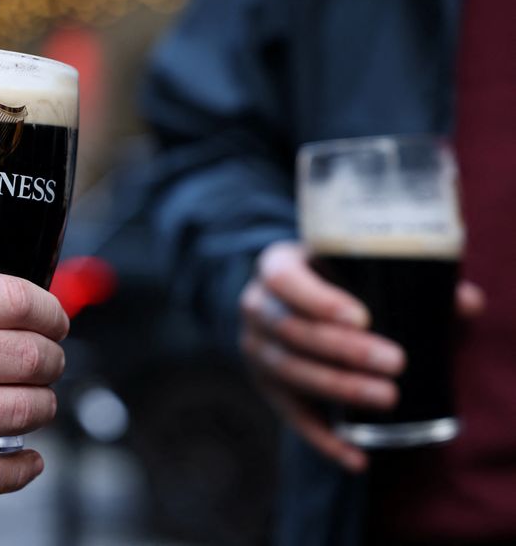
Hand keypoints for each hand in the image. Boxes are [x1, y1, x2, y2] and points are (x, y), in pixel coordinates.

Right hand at [0, 271, 68, 516]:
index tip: (57, 319)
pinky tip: (26, 459)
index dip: (51, 309)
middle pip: (28, 354)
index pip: (12, 297)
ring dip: (43, 409)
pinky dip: (22, 467)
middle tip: (52, 363)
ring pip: (20, 412)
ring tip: (37, 406)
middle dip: (54, 359)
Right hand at [239, 241, 483, 471]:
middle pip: (291, 330)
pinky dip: (323, 439)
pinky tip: (356, 457)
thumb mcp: (355, 265)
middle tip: (395, 362)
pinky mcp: (266, 387)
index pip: (284, 280)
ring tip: (387, 398)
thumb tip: (467, 303)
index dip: (318, 300)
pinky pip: (291, 417)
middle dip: (343, 350)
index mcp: (275, 265)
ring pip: (290, 372)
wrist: (293, 299)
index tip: (363, 318)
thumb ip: (411, 278)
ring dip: (338, 388)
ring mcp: (257, 350)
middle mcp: (256, 307)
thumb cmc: (335, 277)